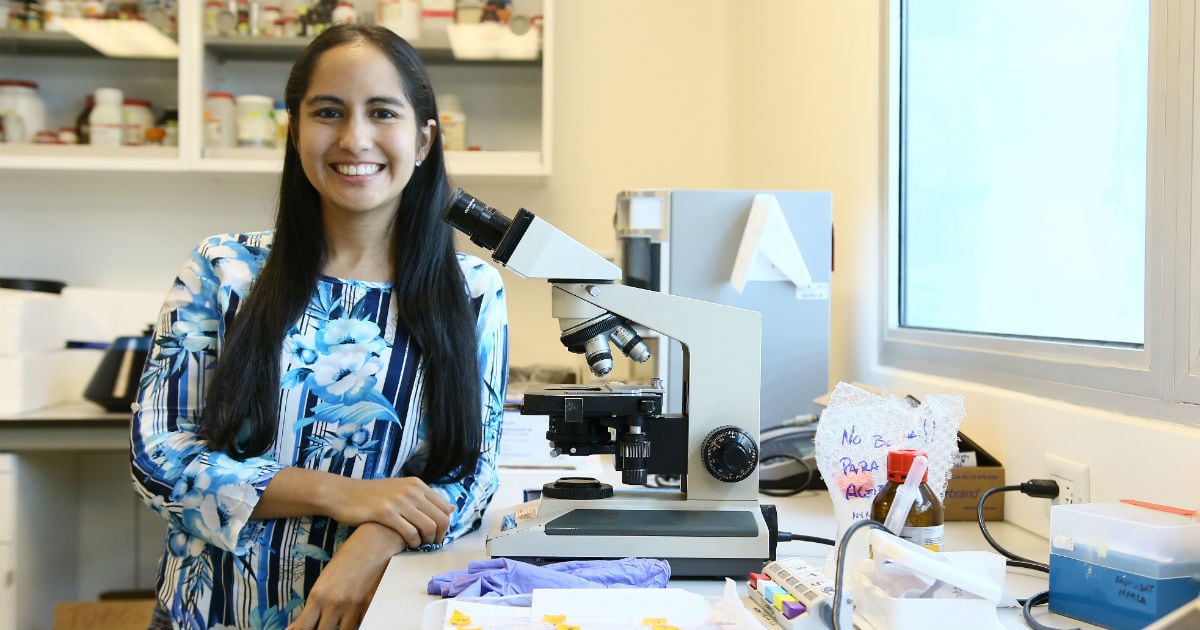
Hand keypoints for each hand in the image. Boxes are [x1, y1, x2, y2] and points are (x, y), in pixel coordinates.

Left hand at [286, 523, 400, 629]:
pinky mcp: (370, 606)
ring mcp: (353, 607)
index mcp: (318, 595)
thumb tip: (301, 623)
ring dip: (339, 629)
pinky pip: (360, 625)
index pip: (302, 627)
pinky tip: (352, 620)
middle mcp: (333, 604)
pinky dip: (355, 624)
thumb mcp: (325, 579)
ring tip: (337, 622)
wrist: (375, 541)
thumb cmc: (349, 557)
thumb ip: (315, 603)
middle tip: (320, 626)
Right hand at [330, 476, 453, 547]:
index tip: (437, 534)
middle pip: (440, 519)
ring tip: (419, 544)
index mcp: (417, 484)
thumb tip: (451, 508)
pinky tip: (408, 545)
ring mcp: (398, 501)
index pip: (445, 508)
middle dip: (439, 535)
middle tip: (431, 543)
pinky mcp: (385, 513)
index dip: (445, 525)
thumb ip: (425, 498)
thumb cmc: (372, 495)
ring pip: (428, 527)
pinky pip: (410, 533)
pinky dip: (413, 543)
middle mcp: (411, 490)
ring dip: (427, 541)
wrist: (342, 494)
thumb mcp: (401, 489)